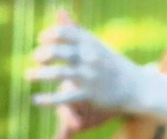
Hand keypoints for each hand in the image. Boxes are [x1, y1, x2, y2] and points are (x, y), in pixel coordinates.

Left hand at [27, 10, 165, 138]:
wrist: (138, 88)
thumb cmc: (114, 65)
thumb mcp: (98, 45)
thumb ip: (77, 31)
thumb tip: (60, 11)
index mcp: (91, 44)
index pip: (65, 33)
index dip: (50, 35)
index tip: (42, 40)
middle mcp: (89, 58)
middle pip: (58, 52)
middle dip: (43, 54)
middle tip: (36, 58)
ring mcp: (90, 76)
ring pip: (59, 74)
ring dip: (39, 74)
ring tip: (28, 75)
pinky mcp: (90, 95)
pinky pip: (65, 97)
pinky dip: (48, 100)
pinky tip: (36, 100)